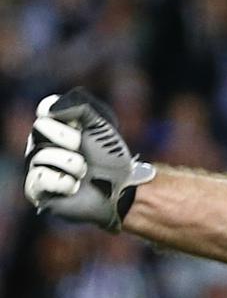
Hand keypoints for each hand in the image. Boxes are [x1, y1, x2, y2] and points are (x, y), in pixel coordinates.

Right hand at [24, 88, 155, 231]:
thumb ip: (83, 108)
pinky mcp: (36, 188)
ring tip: (84, 171)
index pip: (47, 107)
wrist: (119, 191)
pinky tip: (75, 186)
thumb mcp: (103, 127)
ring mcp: (37, 164)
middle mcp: (42, 142)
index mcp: (58, 124)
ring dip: (73, 163)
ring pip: (40, 153)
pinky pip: (40, 178)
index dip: (64, 111)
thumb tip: (52, 108)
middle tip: (83, 149)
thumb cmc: (110, 158)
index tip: (80, 123)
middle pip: (40, 126)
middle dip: (70, 138)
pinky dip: (64, 182)